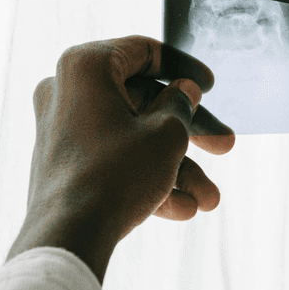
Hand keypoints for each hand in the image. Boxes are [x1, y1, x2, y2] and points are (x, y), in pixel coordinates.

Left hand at [7, 36, 235, 282]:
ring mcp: (63, 128)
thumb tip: (183, 91)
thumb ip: (181, 104)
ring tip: (209, 198)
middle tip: (225, 144)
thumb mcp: (166, 133)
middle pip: (144, 102)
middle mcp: (67, 91)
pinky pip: (115, 159)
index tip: (210, 85)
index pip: (143, 51)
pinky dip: (148, 177)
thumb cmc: (116, 175)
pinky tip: (184, 208)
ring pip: (133, 136)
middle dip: (191, 131)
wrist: (67, 238)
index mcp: (87, 67)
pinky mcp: (63, 162)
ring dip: (177, 165)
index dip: (184, 67)